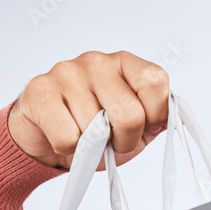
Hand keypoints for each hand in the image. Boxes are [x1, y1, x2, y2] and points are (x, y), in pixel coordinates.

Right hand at [8, 51, 170, 169]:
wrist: (45, 139)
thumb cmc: (94, 131)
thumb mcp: (135, 126)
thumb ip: (157, 119)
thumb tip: (170, 119)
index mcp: (125, 63)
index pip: (156, 82)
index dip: (154, 115)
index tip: (144, 125)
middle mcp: (97, 61)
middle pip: (130, 114)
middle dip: (124, 140)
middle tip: (111, 140)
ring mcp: (67, 72)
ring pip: (97, 130)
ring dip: (93, 146)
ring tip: (83, 135)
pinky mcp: (40, 90)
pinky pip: (68, 137)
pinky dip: (68, 148)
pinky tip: (62, 133)